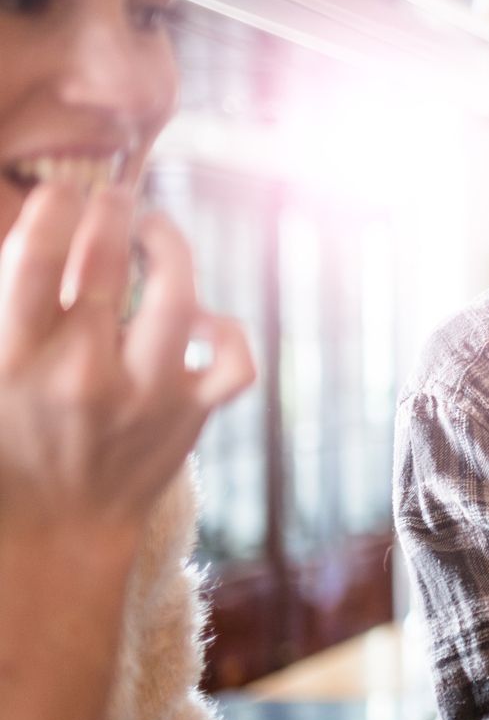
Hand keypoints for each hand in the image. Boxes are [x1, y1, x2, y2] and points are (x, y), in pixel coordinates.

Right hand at [0, 181, 252, 542]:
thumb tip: (40, 234)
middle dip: (111, 211)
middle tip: (110, 194)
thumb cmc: (11, 435)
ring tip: (153, 230)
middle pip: (108, 262)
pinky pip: (235, 358)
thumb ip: (13, 307)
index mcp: (12, 361)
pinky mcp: (191, 415)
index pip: (34, 259)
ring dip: (170, 247)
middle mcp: (82, 376)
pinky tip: (199, 315)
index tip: (63, 192)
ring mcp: (146, 396)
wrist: (55, 527)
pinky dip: (227, 328)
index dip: (55, 208)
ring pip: (179, 296)